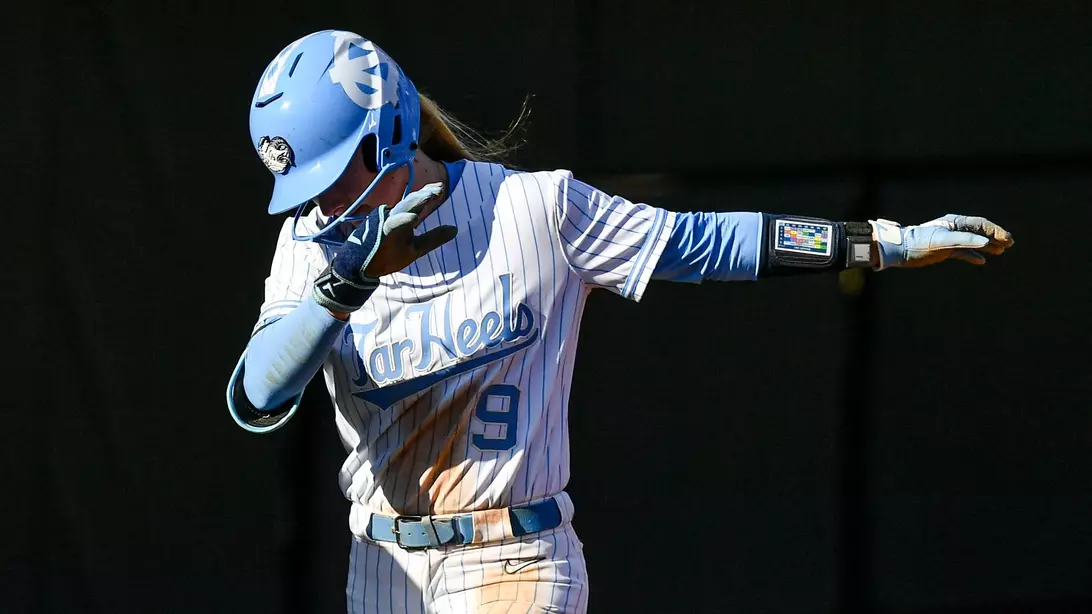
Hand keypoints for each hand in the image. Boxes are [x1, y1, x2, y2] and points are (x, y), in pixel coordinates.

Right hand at [312, 183, 456, 315]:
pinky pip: (392, 224)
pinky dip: (402, 220)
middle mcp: (394, 217)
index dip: (428, 195)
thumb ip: (434, 238)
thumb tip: (455, 229)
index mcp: (404, 219)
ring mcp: (386, 223)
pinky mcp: (378, 232)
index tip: (441, 188)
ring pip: (402, 209)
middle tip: (438, 188)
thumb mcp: (416, 248)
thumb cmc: (388, 256)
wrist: (361, 268)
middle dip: (425, 194)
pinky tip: (413, 218)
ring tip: (430, 196)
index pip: (417, 203)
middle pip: (411, 202)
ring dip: (416, 202)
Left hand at [869, 214, 1013, 269]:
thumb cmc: (920, 243)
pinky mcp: (944, 250)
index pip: (981, 224)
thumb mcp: (943, 241)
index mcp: (954, 223)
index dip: (995, 231)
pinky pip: (963, 252)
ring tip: (1002, 250)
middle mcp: (953, 229)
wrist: (900, 250)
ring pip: (973, 242)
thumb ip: (964, 240)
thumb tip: (985, 241)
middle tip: (1010, 244)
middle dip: (995, 236)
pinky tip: (982, 262)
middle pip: (979, 231)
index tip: (1007, 240)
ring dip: (988, 245)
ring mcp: (949, 240)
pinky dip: (973, 256)